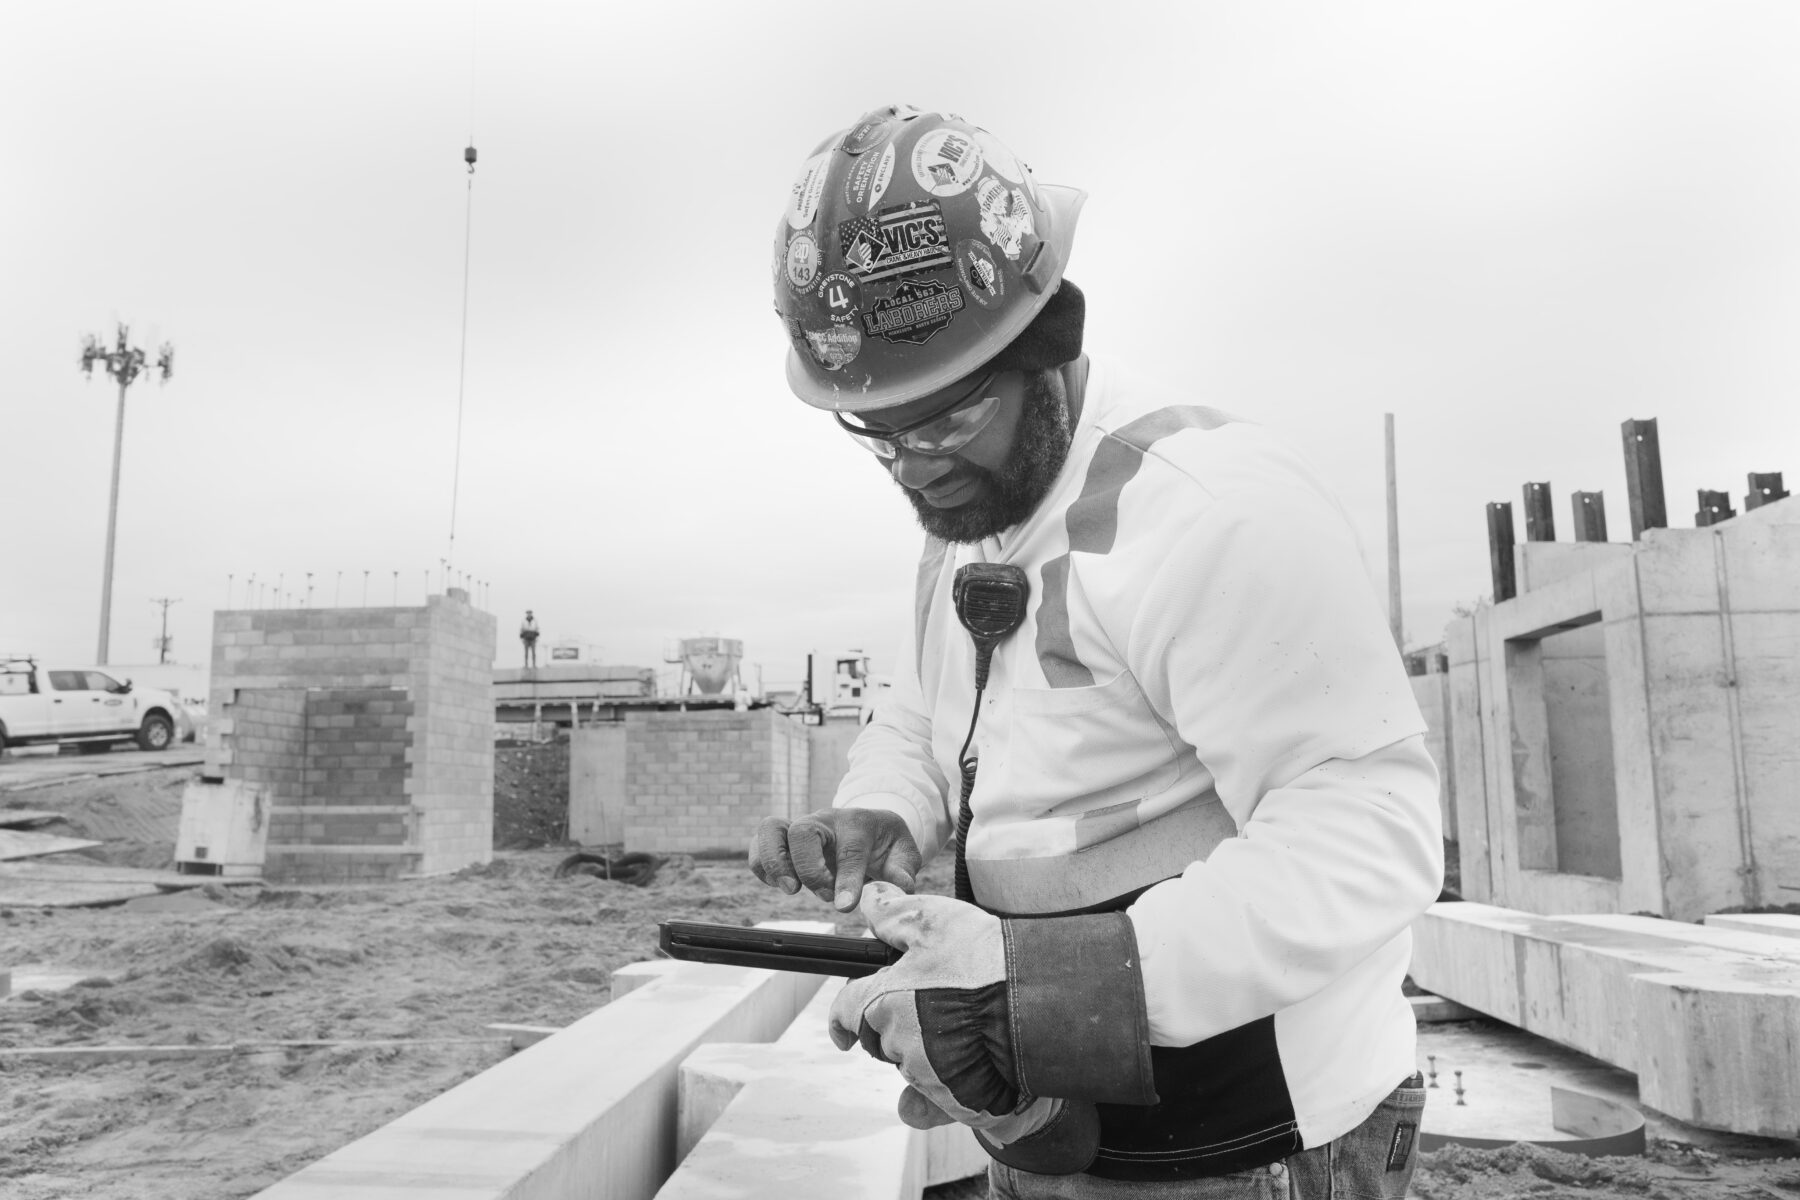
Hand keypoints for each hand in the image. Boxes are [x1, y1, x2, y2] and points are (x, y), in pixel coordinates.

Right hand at [748, 808, 920, 910]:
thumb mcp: (903, 852)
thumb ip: (902, 870)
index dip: (847, 878)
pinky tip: (777, 884)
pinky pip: (760, 842)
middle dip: (809, 868)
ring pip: (771, 828)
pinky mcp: (782, 837)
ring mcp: (800, 826)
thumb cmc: (884, 843)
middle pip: (803, 830)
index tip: (845, 906)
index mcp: (858, 823)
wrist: (868, 825)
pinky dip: (761, 865)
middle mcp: (825, 820)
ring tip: (791, 890)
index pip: (850, 849)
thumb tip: (900, 889)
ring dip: (775, 862)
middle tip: (824, 895)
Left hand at [827, 884, 1102, 1173]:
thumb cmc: (987, 959)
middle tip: (939, 1001)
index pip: (846, 1012)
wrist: (1042, 1007)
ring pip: (915, 1067)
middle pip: (885, 1039)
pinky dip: (946, 1093)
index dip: (843, 1015)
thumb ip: (895, 914)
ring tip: (967, 1029)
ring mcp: (929, 1078)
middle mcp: (900, 1045)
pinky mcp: (959, 1102)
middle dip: (899, 1024)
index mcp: (884, 1002)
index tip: (842, 1031)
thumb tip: (867, 900)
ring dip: (929, 1053)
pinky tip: (966, 1073)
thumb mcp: (938, 921)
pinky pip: (940, 1101)